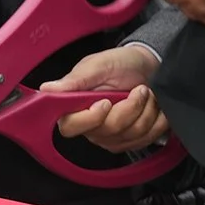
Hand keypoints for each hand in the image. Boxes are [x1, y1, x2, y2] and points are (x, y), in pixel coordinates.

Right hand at [41, 44, 169, 153]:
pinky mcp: (132, 141)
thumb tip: (47, 89)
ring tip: (146, 94)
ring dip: (146, 110)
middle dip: (130, 106)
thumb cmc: (122, 64)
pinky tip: (155, 106)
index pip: (70, 127)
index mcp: (74, 108)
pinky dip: (158, 119)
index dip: (91, 118)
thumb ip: (76, 79)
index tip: (106, 101)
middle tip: (138, 89)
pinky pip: (147, 138)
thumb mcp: (99, 64)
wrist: (149, 66)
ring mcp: (112, 136)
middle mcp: (91, 126)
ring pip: (131, 135)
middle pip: (108, 131)